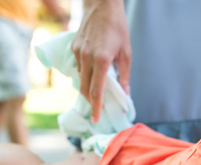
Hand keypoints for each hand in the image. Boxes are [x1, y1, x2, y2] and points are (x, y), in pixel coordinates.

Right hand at [71, 0, 130, 122]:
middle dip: (91, 101)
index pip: (96, 90)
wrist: (101, 6)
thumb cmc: (117, 28)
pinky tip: (93, 74)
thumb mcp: (127, 52)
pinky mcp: (73, 48)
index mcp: (102, 60)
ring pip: (80, 79)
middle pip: (85, 88)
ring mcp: (78, 53)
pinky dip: (85, 75)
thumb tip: (125, 92)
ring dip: (88, 88)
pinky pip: (78, 68)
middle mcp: (87, 58)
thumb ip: (125, 74)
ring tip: (98, 92)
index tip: (96, 118)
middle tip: (99, 109)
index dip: (96, 106)